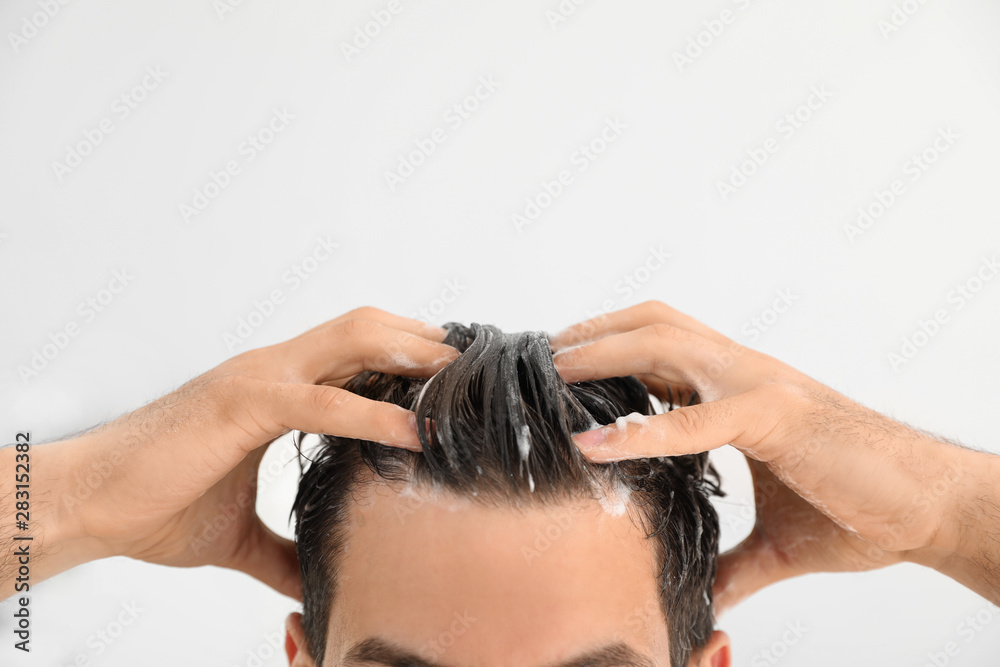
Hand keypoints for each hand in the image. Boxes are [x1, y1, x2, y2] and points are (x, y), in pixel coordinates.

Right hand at [1, 308, 457, 599]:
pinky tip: (413, 434)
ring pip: (351, 342)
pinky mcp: (241, 404)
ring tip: (462, 381)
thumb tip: (312, 576)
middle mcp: (273, 371)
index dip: (407, 358)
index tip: (454, 380)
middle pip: (367, 331)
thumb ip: (281, 547)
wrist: (89, 506)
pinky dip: (373, 415)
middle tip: (476, 368)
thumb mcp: (239, 535)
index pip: (357, 354)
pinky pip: (321, 400)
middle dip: (424, 343)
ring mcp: (258, 380)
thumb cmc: (155, 506)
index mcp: (277, 389)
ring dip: (412, 357)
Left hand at [550, 301, 999, 610]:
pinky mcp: (777, 418)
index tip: (565, 367)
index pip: (664, 347)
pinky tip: (595, 443)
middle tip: (541, 357)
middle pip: (655, 325)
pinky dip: (643, 430)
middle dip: (594, 335)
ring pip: (667, 344)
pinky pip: (699, 418)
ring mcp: (761, 387)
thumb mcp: (777, 541)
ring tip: (554, 373)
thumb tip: (705, 600)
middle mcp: (746, 373)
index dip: (611, 346)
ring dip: (604, 354)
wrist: (931, 507)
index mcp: (742, 389)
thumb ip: (733, 562)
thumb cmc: (862, 508)